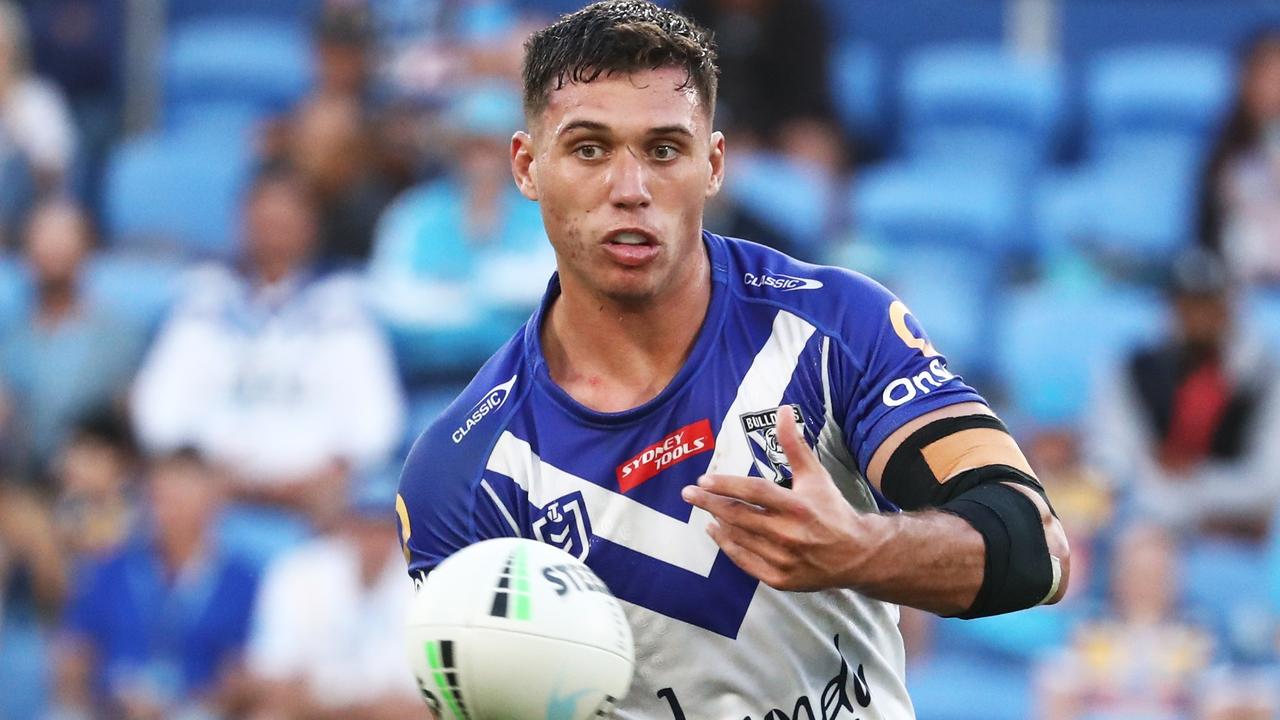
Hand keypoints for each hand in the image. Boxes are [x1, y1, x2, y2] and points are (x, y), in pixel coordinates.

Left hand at [681, 406, 881, 590]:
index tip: (703, 480)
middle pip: (739, 516)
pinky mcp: (780, 579)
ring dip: (718, 521)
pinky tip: (716, 531)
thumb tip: (783, 410)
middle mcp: (789, 535)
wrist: (857, 555)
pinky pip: (744, 561)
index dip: (727, 485)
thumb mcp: (816, 475)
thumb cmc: (832, 510)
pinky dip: (727, 546)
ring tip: (705, 507)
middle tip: (688, 493)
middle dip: (709, 502)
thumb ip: (795, 445)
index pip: (754, 492)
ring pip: (738, 538)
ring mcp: (783, 560)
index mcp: (798, 507)